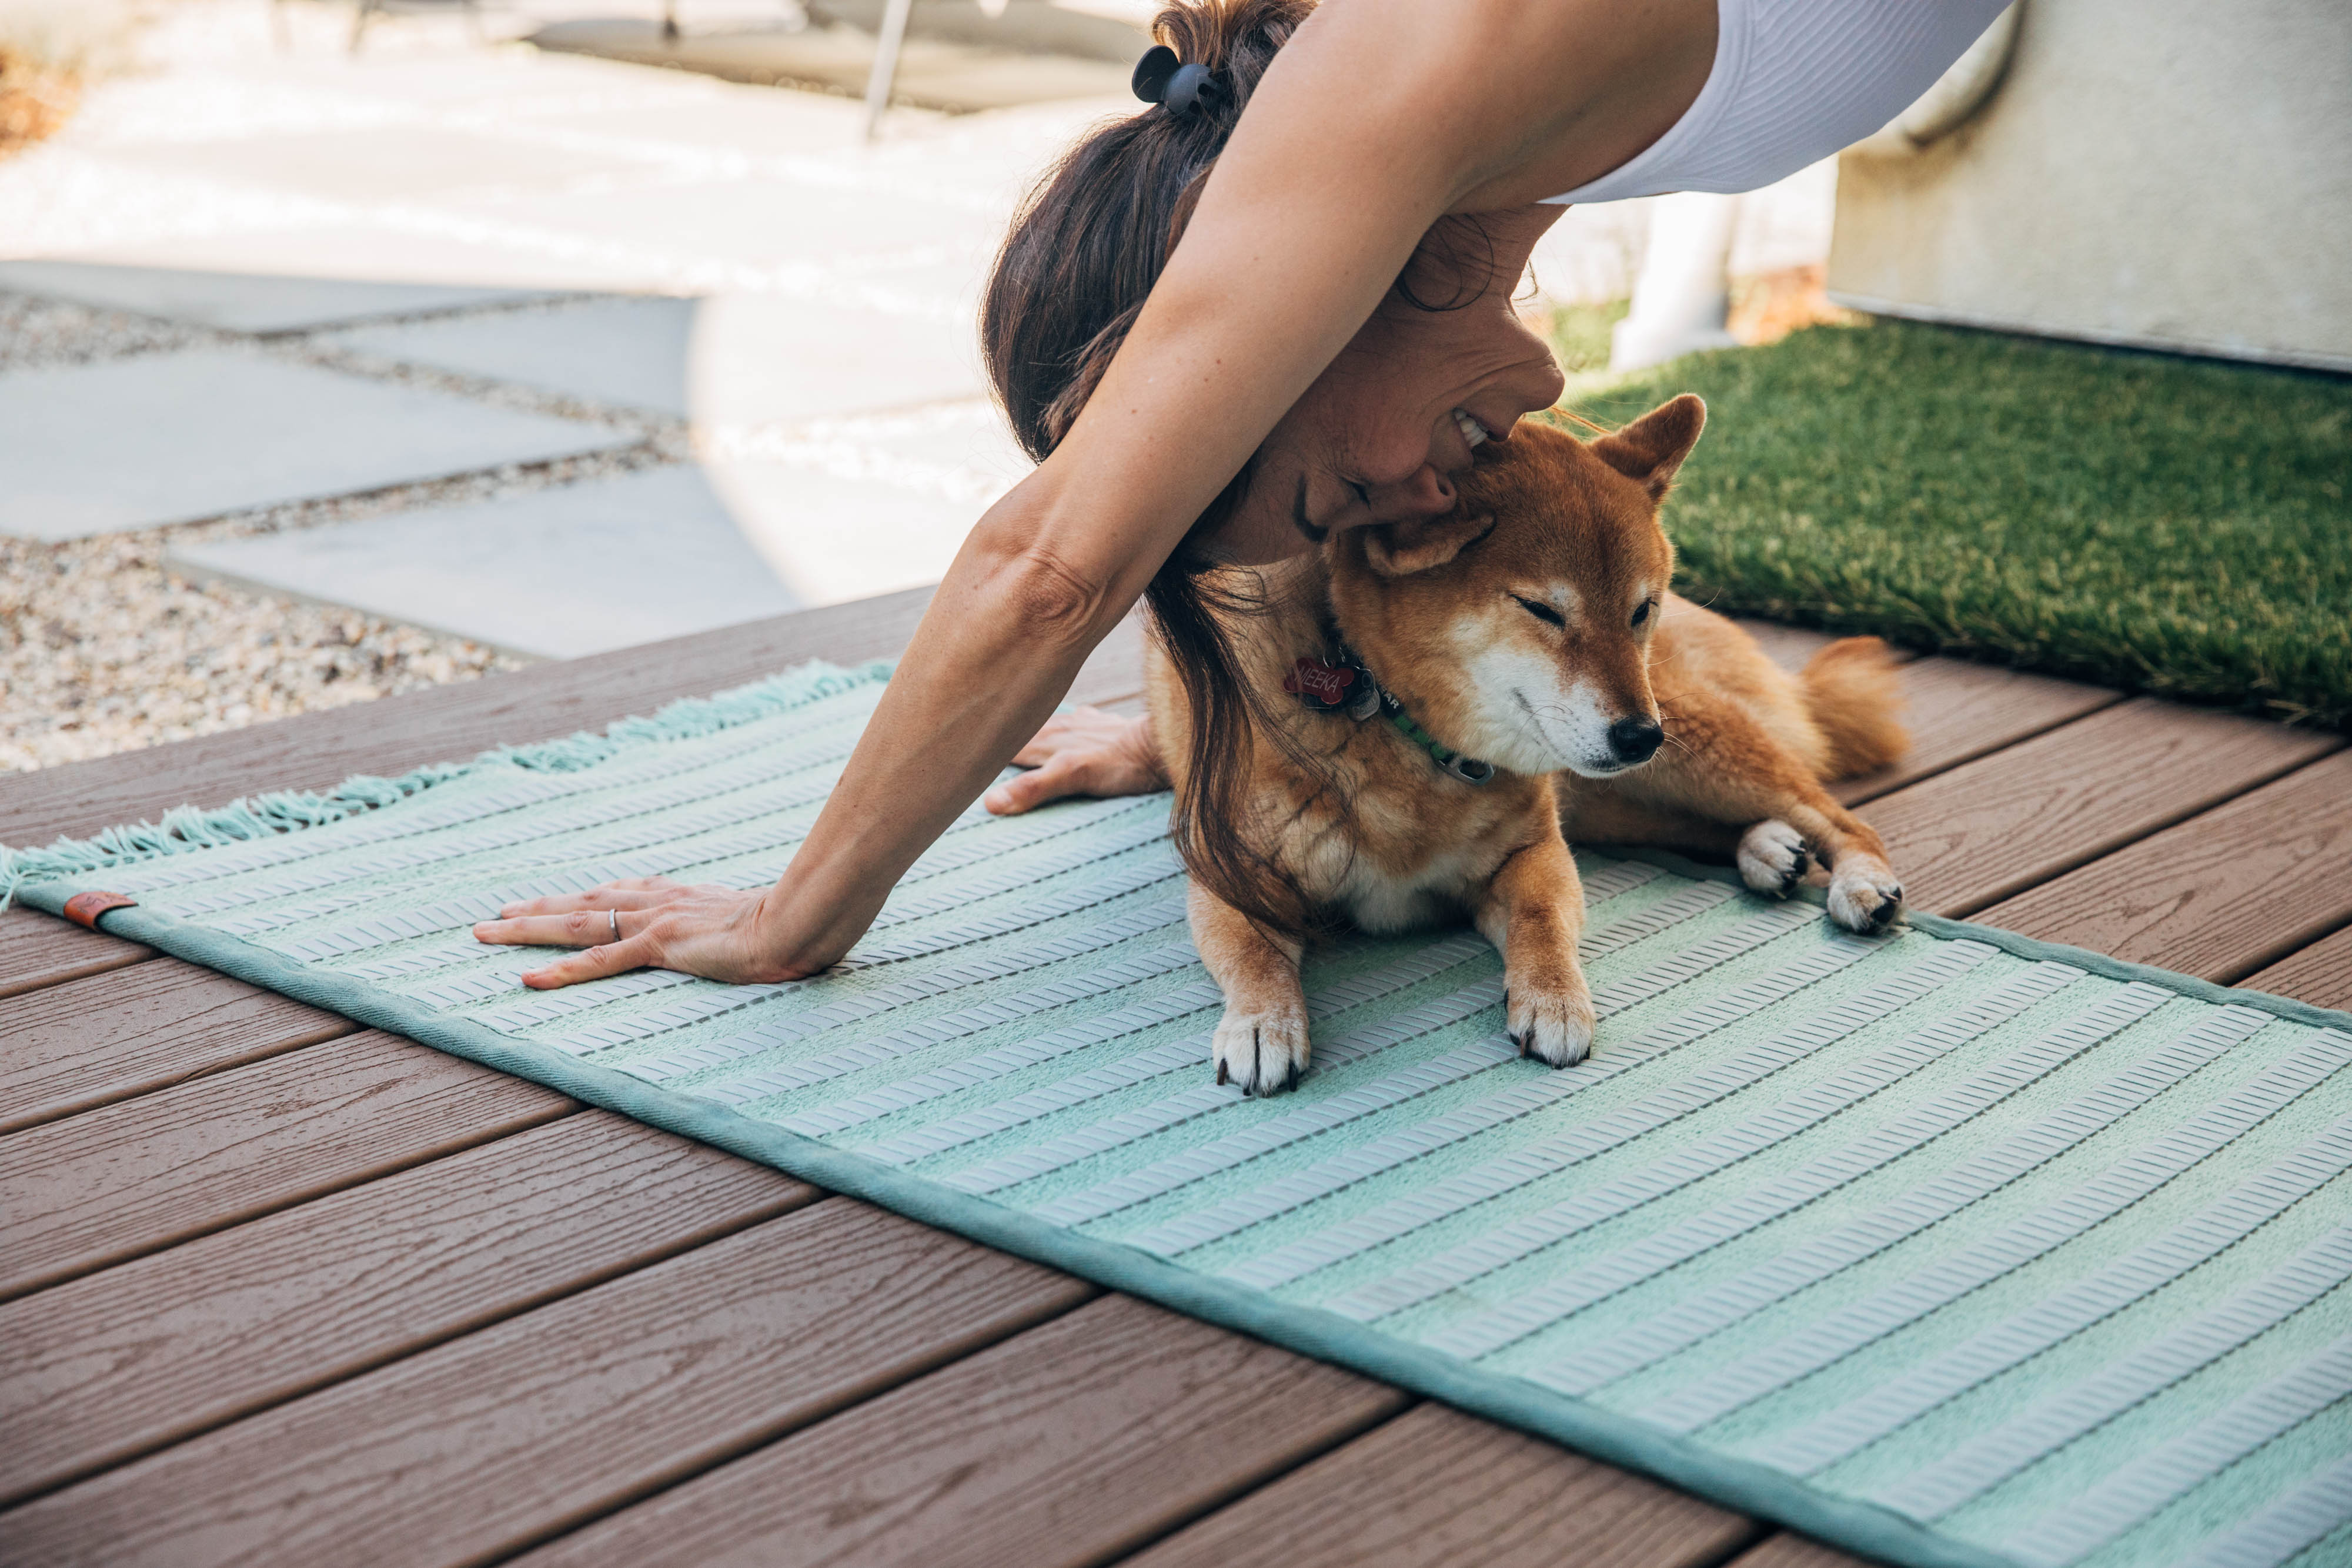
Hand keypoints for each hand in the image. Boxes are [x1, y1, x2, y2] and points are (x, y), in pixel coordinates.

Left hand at [471, 876, 835, 989]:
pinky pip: (601, 961)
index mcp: (682, 897)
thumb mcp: (758, 919)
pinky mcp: (660, 945)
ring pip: (577, 925)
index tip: (556, 902)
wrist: (804, 919)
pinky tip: (528, 979)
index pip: (620, 896)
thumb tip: (749, 929)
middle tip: (496, 916)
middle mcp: (660, 902)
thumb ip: (739, 922)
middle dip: (538, 909)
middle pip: (585, 904)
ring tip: (487, 934)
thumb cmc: (793, 920)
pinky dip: (562, 971)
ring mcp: (656, 922)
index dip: (583, 900)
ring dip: (528, 929)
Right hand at [984, 706, 1166, 814]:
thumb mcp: (1073, 777)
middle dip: (998, 734)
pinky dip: (1063, 724)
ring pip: (1043, 725)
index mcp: (1045, 739)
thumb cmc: (1122, 763)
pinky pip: (1075, 721)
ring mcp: (1082, 724)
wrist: (1164, 745)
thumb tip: (989, 802)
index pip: (1001, 743)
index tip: (953, 750)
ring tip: (1007, 727)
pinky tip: (1067, 721)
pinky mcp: (1103, 726)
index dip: (979, 748)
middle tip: (971, 735)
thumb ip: (1032, 788)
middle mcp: (1058, 727)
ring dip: (1025, 728)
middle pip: (1018, 732)